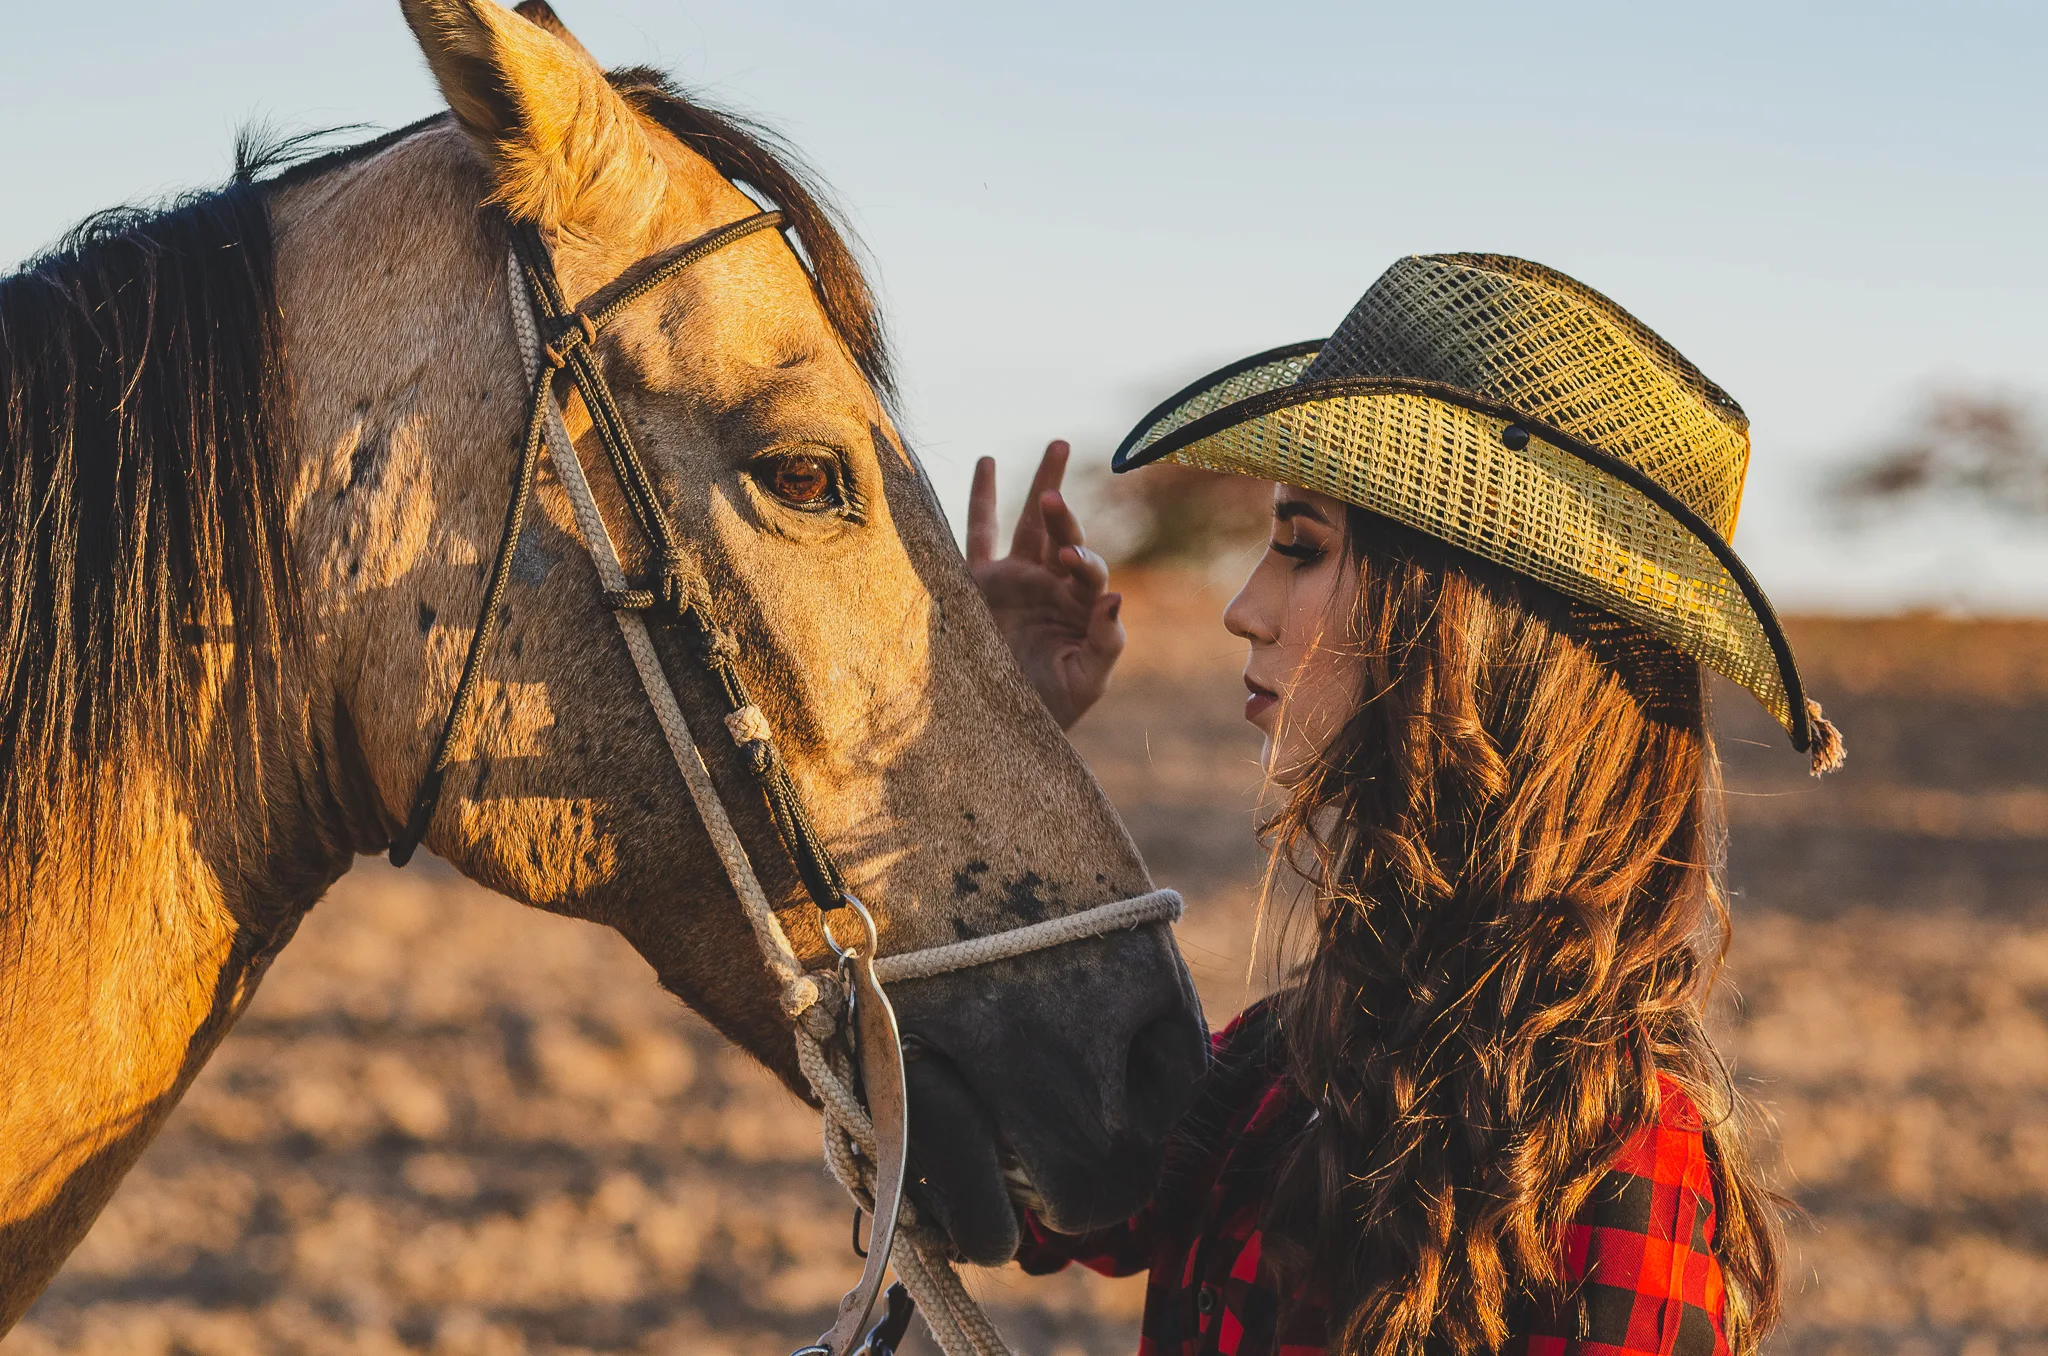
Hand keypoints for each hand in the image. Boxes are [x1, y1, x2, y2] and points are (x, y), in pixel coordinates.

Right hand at [968, 441, 1124, 729]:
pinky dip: (982, 498)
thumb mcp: (1087, 680)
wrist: (1005, 724)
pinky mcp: (982, 582)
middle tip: (1057, 489)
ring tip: (1060, 445)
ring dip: (1044, 485)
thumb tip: (1115, 596)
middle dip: (1064, 509)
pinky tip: (988, 462)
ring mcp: (1018, 579)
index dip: (1082, 560)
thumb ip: (1105, 641)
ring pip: (1030, 523)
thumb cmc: (1053, 706)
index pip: (1088, 570)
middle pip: (1063, 533)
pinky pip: (979, 534)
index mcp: (1082, 606)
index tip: (1070, 560)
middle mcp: (1052, 585)